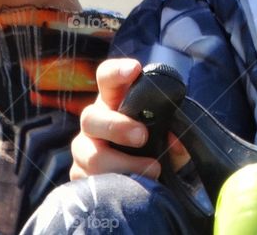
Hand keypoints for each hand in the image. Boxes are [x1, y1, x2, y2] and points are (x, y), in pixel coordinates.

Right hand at [72, 58, 189, 179]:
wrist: (147, 177)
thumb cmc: (155, 144)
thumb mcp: (169, 136)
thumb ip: (175, 133)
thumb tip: (177, 142)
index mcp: (115, 100)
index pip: (107, 78)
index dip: (117, 71)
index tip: (134, 70)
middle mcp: (94, 121)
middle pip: (90, 117)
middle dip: (116, 126)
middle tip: (142, 136)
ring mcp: (84, 149)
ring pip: (91, 155)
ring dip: (123, 164)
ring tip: (151, 170)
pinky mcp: (80, 176)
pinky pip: (90, 182)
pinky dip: (116, 184)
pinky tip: (132, 187)